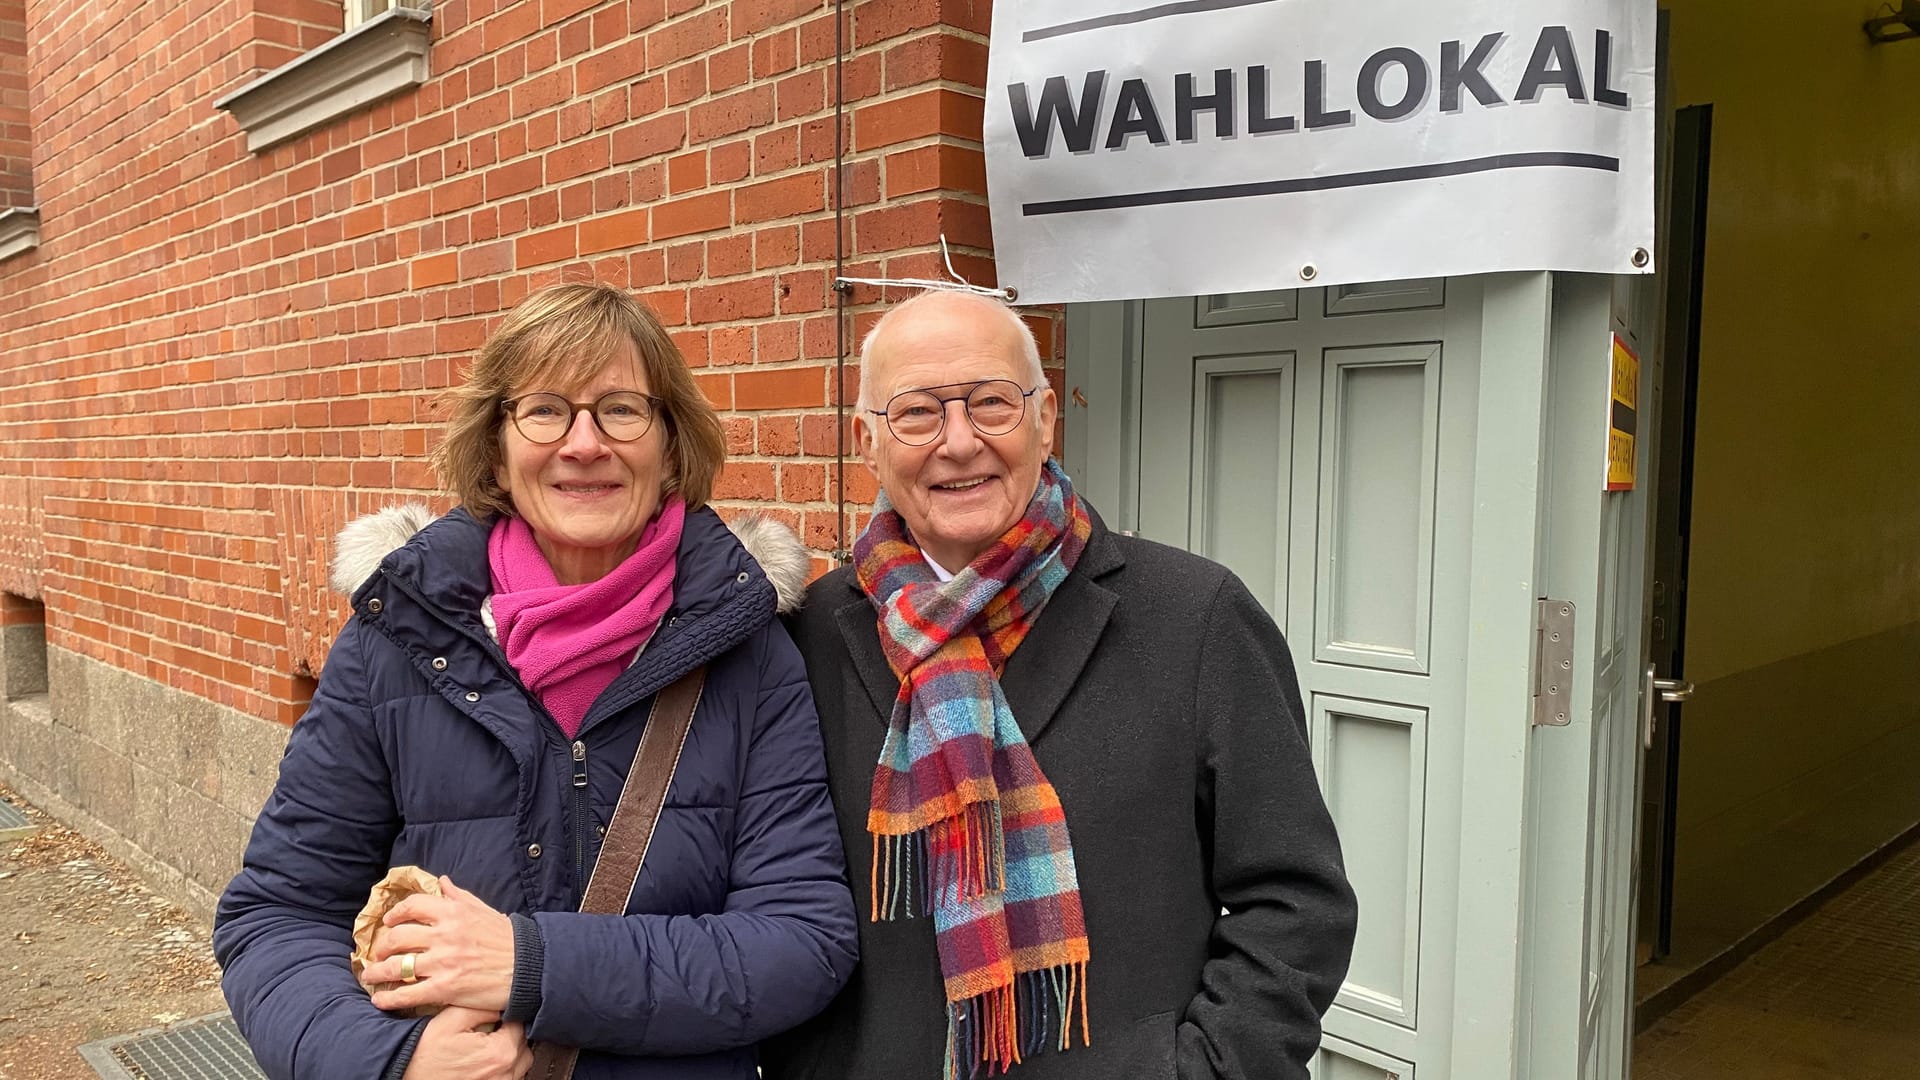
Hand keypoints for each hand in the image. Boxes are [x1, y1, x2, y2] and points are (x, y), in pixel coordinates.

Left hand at [361, 877, 517, 1013]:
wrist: (529, 968)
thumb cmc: (508, 939)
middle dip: (381, 946)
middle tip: (378, 953)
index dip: (395, 914)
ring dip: (377, 972)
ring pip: (396, 966)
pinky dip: (389, 998)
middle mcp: (444, 935)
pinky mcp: (445, 988)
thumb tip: (442, 881)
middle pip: (397, 937)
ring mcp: (443, 962)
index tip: (389, 921)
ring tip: (370, 976)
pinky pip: (407, 994)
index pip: (412, 906)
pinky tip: (380, 1000)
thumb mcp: (483, 910)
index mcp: (453, 913)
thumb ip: (459, 896)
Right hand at [399, 1006, 530, 1079]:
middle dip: (509, 1035)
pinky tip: (480, 1061)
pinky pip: (507, 1077)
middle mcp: (504, 1074)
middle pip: (522, 1046)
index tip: (496, 1015)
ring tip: (485, 1046)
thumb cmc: (423, 1052)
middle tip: (489, 1030)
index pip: (519, 1026)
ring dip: (507, 1053)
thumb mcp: (451, 1019)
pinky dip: (499, 1069)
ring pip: (518, 1064)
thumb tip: (501, 1004)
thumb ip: (482, 1008)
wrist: (402, 1074)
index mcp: (500, 1053)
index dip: (506, 1017)